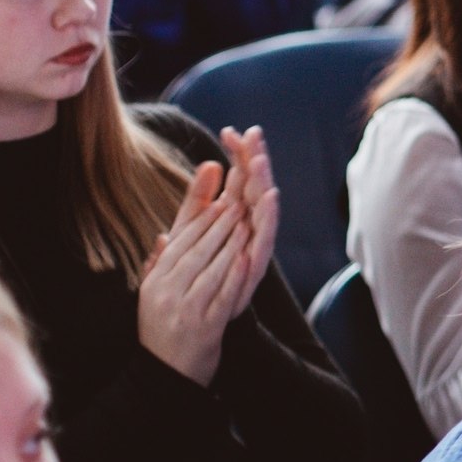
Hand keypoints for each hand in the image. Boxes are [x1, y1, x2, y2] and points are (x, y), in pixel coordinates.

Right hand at [136, 161, 247, 385]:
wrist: (164, 376)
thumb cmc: (162, 332)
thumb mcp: (153, 295)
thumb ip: (159, 265)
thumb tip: (164, 235)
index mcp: (155, 280)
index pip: (179, 241)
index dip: (199, 216)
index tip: (217, 197)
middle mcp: (166, 291)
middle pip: (195, 248)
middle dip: (218, 222)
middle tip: (238, 198)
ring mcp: (184, 308)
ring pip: (210, 266)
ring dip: (230, 241)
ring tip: (247, 220)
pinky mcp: (204, 326)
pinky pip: (222, 294)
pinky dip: (234, 274)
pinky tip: (247, 256)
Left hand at [211, 126, 280, 319]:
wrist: (192, 330)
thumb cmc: (195, 281)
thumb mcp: (191, 233)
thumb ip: (200, 201)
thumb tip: (209, 164)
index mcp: (234, 221)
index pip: (239, 180)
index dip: (238, 156)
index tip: (231, 130)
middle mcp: (249, 232)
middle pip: (255, 189)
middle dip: (255, 162)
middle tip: (254, 136)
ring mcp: (253, 250)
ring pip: (262, 212)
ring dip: (264, 186)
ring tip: (261, 162)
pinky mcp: (253, 269)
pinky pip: (263, 242)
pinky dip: (268, 220)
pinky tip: (270, 198)